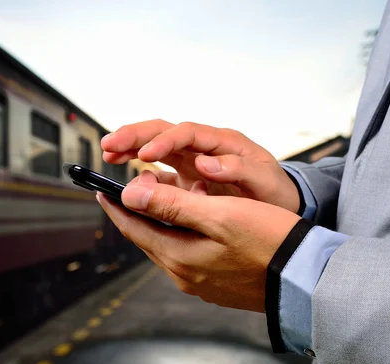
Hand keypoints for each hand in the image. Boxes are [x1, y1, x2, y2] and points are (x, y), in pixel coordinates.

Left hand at [96, 171, 300, 311]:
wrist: (306, 280)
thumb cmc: (268, 242)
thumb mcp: (219, 215)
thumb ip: (171, 205)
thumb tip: (130, 195)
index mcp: (178, 257)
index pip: (134, 228)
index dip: (116, 206)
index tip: (102, 189)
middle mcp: (183, 274)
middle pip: (149, 237)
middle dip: (137, 211)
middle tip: (131, 188)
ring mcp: (200, 283)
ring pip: (168, 244)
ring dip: (162, 221)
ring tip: (165, 198)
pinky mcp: (216, 284)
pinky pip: (187, 254)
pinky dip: (182, 234)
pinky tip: (194, 223)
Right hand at [101, 119, 300, 212]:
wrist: (281, 206)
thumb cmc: (275, 192)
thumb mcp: (264, 180)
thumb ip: (238, 170)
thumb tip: (204, 163)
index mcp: (222, 143)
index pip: (186, 133)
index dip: (163, 141)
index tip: (144, 155)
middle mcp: (203, 148)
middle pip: (163, 132)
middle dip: (135, 136)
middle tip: (109, 144)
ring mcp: (192, 162)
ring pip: (155, 147)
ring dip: (131, 148)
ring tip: (109, 153)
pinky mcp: (187, 180)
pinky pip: (160, 173)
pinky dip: (141, 174)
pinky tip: (128, 181)